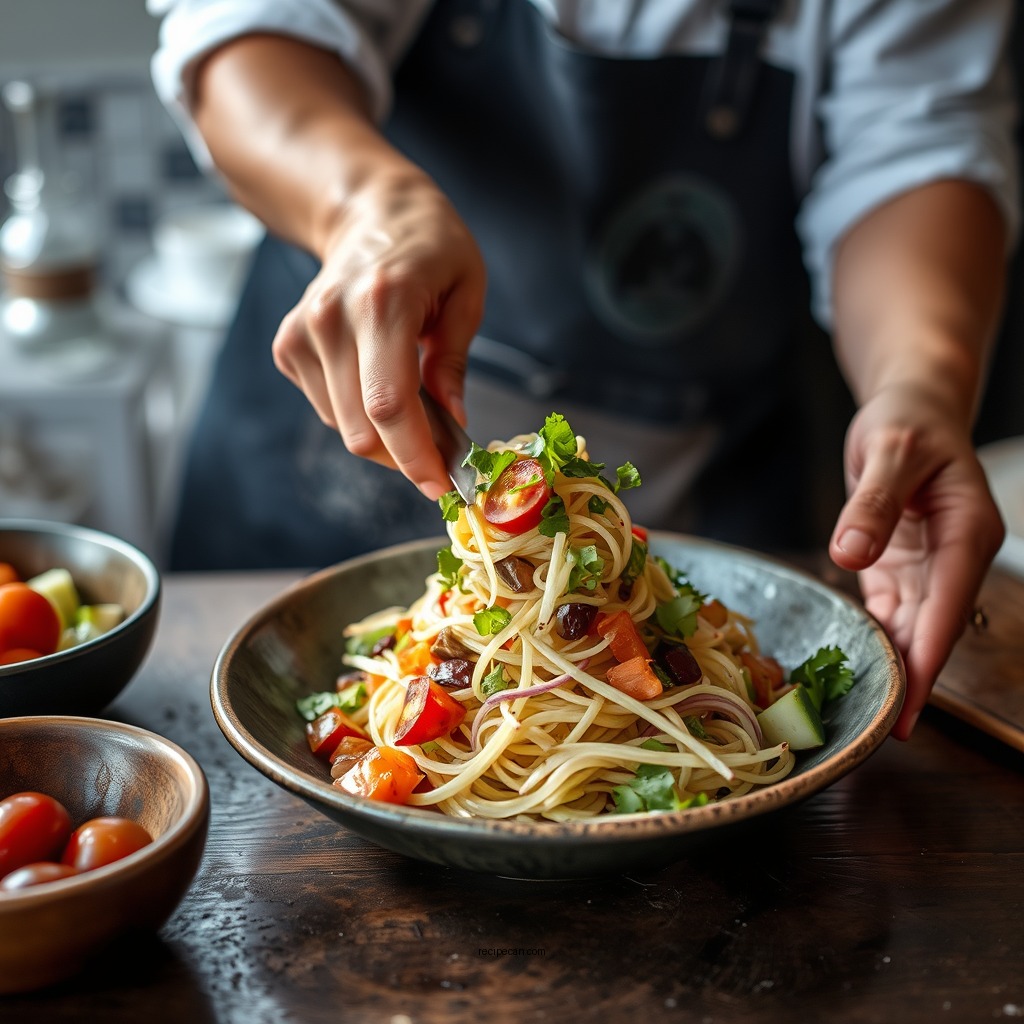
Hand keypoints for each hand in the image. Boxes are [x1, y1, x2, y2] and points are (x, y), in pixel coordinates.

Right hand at [271, 170, 485, 499]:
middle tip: (442, 454)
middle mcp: (331, 319)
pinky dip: (359, 416)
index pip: (389, 405)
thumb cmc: (429, 247)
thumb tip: (452, 424)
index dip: (416, 457)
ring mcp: (303, 333)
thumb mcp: (466, 292)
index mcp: (382, 302)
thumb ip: (454, 362)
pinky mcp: (289, 347)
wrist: (369, 212)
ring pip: (344, 428)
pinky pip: (327, 410)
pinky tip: (379, 384)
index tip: (442, 485)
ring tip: (417, 410)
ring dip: (385, 439)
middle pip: (362, 429)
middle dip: (406, 456)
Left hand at [828, 383, 1003, 739]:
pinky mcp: (900, 566)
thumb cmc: (908, 423)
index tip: (913, 701)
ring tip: (874, 713)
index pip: (948, 604)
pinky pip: (891, 610)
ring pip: (914, 626)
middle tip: (891, 728)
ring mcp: (929, 565)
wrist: (910, 409)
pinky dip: (878, 638)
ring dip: (897, 666)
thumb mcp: (889, 452)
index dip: (929, 654)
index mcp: (969, 530)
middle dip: (915, 677)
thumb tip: (851, 553)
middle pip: (934, 626)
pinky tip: (860, 667)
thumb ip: (873, 503)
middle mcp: (955, 556)